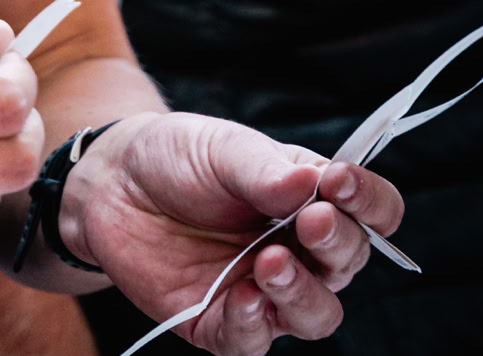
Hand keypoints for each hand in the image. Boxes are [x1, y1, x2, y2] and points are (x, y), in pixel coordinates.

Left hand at [60, 113, 403, 352]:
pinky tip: (240, 295)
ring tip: (270, 262)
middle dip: (337, 244)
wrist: (110, 181)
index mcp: (311, 201)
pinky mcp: (223, 322)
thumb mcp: (219, 146)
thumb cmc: (176, 157)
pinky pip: (255, 340)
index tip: (340, 182)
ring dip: (302, 293)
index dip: (369, 201)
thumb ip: (264, 168)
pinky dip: (253, 322)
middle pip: (349, 263)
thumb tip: (313, 183)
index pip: (372, 212)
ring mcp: (264, 290)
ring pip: (316, 315)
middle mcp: (300, 252)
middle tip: (310, 221)